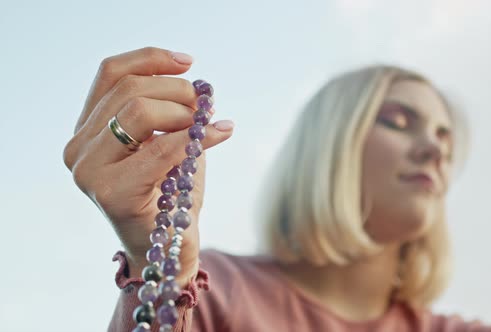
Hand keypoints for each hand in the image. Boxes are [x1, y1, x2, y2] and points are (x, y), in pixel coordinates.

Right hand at [63, 47, 233, 285]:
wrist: (168, 249)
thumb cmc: (169, 194)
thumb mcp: (167, 143)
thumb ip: (171, 112)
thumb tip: (199, 85)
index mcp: (87, 129)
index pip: (110, 74)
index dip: (151, 59)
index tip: (189, 63)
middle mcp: (79, 147)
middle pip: (128, 90)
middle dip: (177, 90)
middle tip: (206, 104)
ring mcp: (90, 171)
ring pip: (139, 113)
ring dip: (184, 112)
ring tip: (208, 123)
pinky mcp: (112, 193)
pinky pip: (162, 150)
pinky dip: (199, 136)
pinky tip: (224, 132)